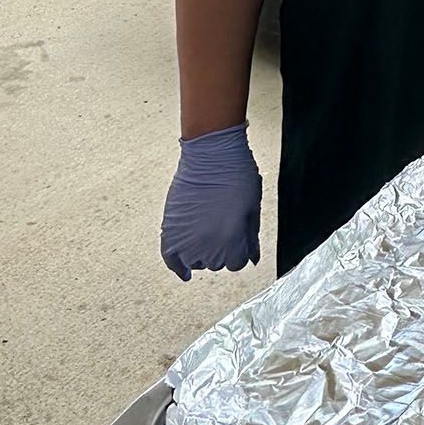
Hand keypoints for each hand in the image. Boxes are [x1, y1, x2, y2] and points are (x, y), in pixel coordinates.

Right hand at [161, 123, 261, 279]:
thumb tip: (253, 259)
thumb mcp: (253, 207)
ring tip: (207, 232)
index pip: (238, 263)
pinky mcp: (170, 230)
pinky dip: (177, 266)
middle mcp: (208, 248)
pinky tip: (184, 271)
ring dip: (202, 252)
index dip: (241, 249)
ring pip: (196, 262)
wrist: (211, 153)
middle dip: (223, 248)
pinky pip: (171, 259)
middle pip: (217, 263)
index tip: (239, 236)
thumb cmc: (237, 175)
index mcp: (231, 243)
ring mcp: (186, 240)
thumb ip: (251, 238)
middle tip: (223, 225)